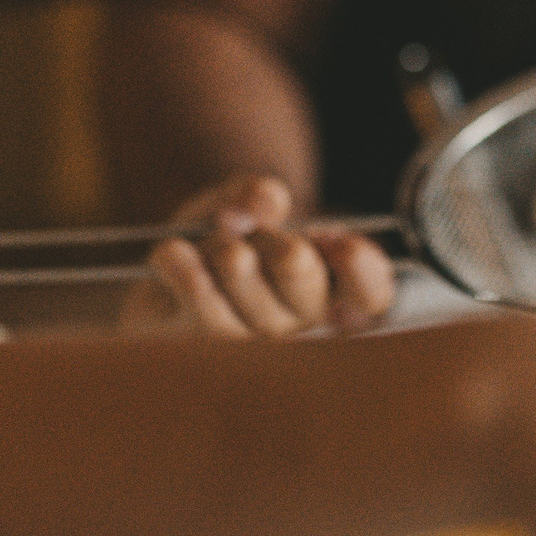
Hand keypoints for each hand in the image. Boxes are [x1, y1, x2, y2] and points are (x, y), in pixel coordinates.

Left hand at [117, 174, 395, 337]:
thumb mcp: (239, 199)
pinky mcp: (199, 341)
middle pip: (307, 297)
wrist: (165, 258)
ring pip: (253, 311)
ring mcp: (250, 334)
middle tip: (265, 236)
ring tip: (216, 236)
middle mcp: (297, 314)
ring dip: (230, 261)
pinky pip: (204, 316)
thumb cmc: (222, 229)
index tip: (344, 243)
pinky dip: (186, 275)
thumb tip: (266, 199)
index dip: (366, 275)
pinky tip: (171, 250)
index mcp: (327, 277)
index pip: (369, 293)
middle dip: (285, 258)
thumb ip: (256, 194)